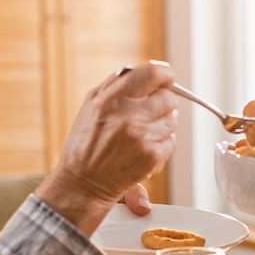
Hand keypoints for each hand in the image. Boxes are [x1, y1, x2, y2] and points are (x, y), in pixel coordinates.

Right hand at [38, 62, 178, 230]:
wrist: (82, 182)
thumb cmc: (85, 143)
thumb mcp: (92, 105)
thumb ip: (117, 84)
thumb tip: (146, 72)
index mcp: (113, 98)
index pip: (154, 73)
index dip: (165, 75)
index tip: (166, 79)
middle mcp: (129, 116)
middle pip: (169, 98)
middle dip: (163, 104)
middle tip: (149, 113)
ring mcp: (142, 137)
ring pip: (172, 121)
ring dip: (161, 126)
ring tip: (140, 135)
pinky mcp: (152, 156)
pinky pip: (171, 142)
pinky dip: (161, 145)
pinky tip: (142, 150)